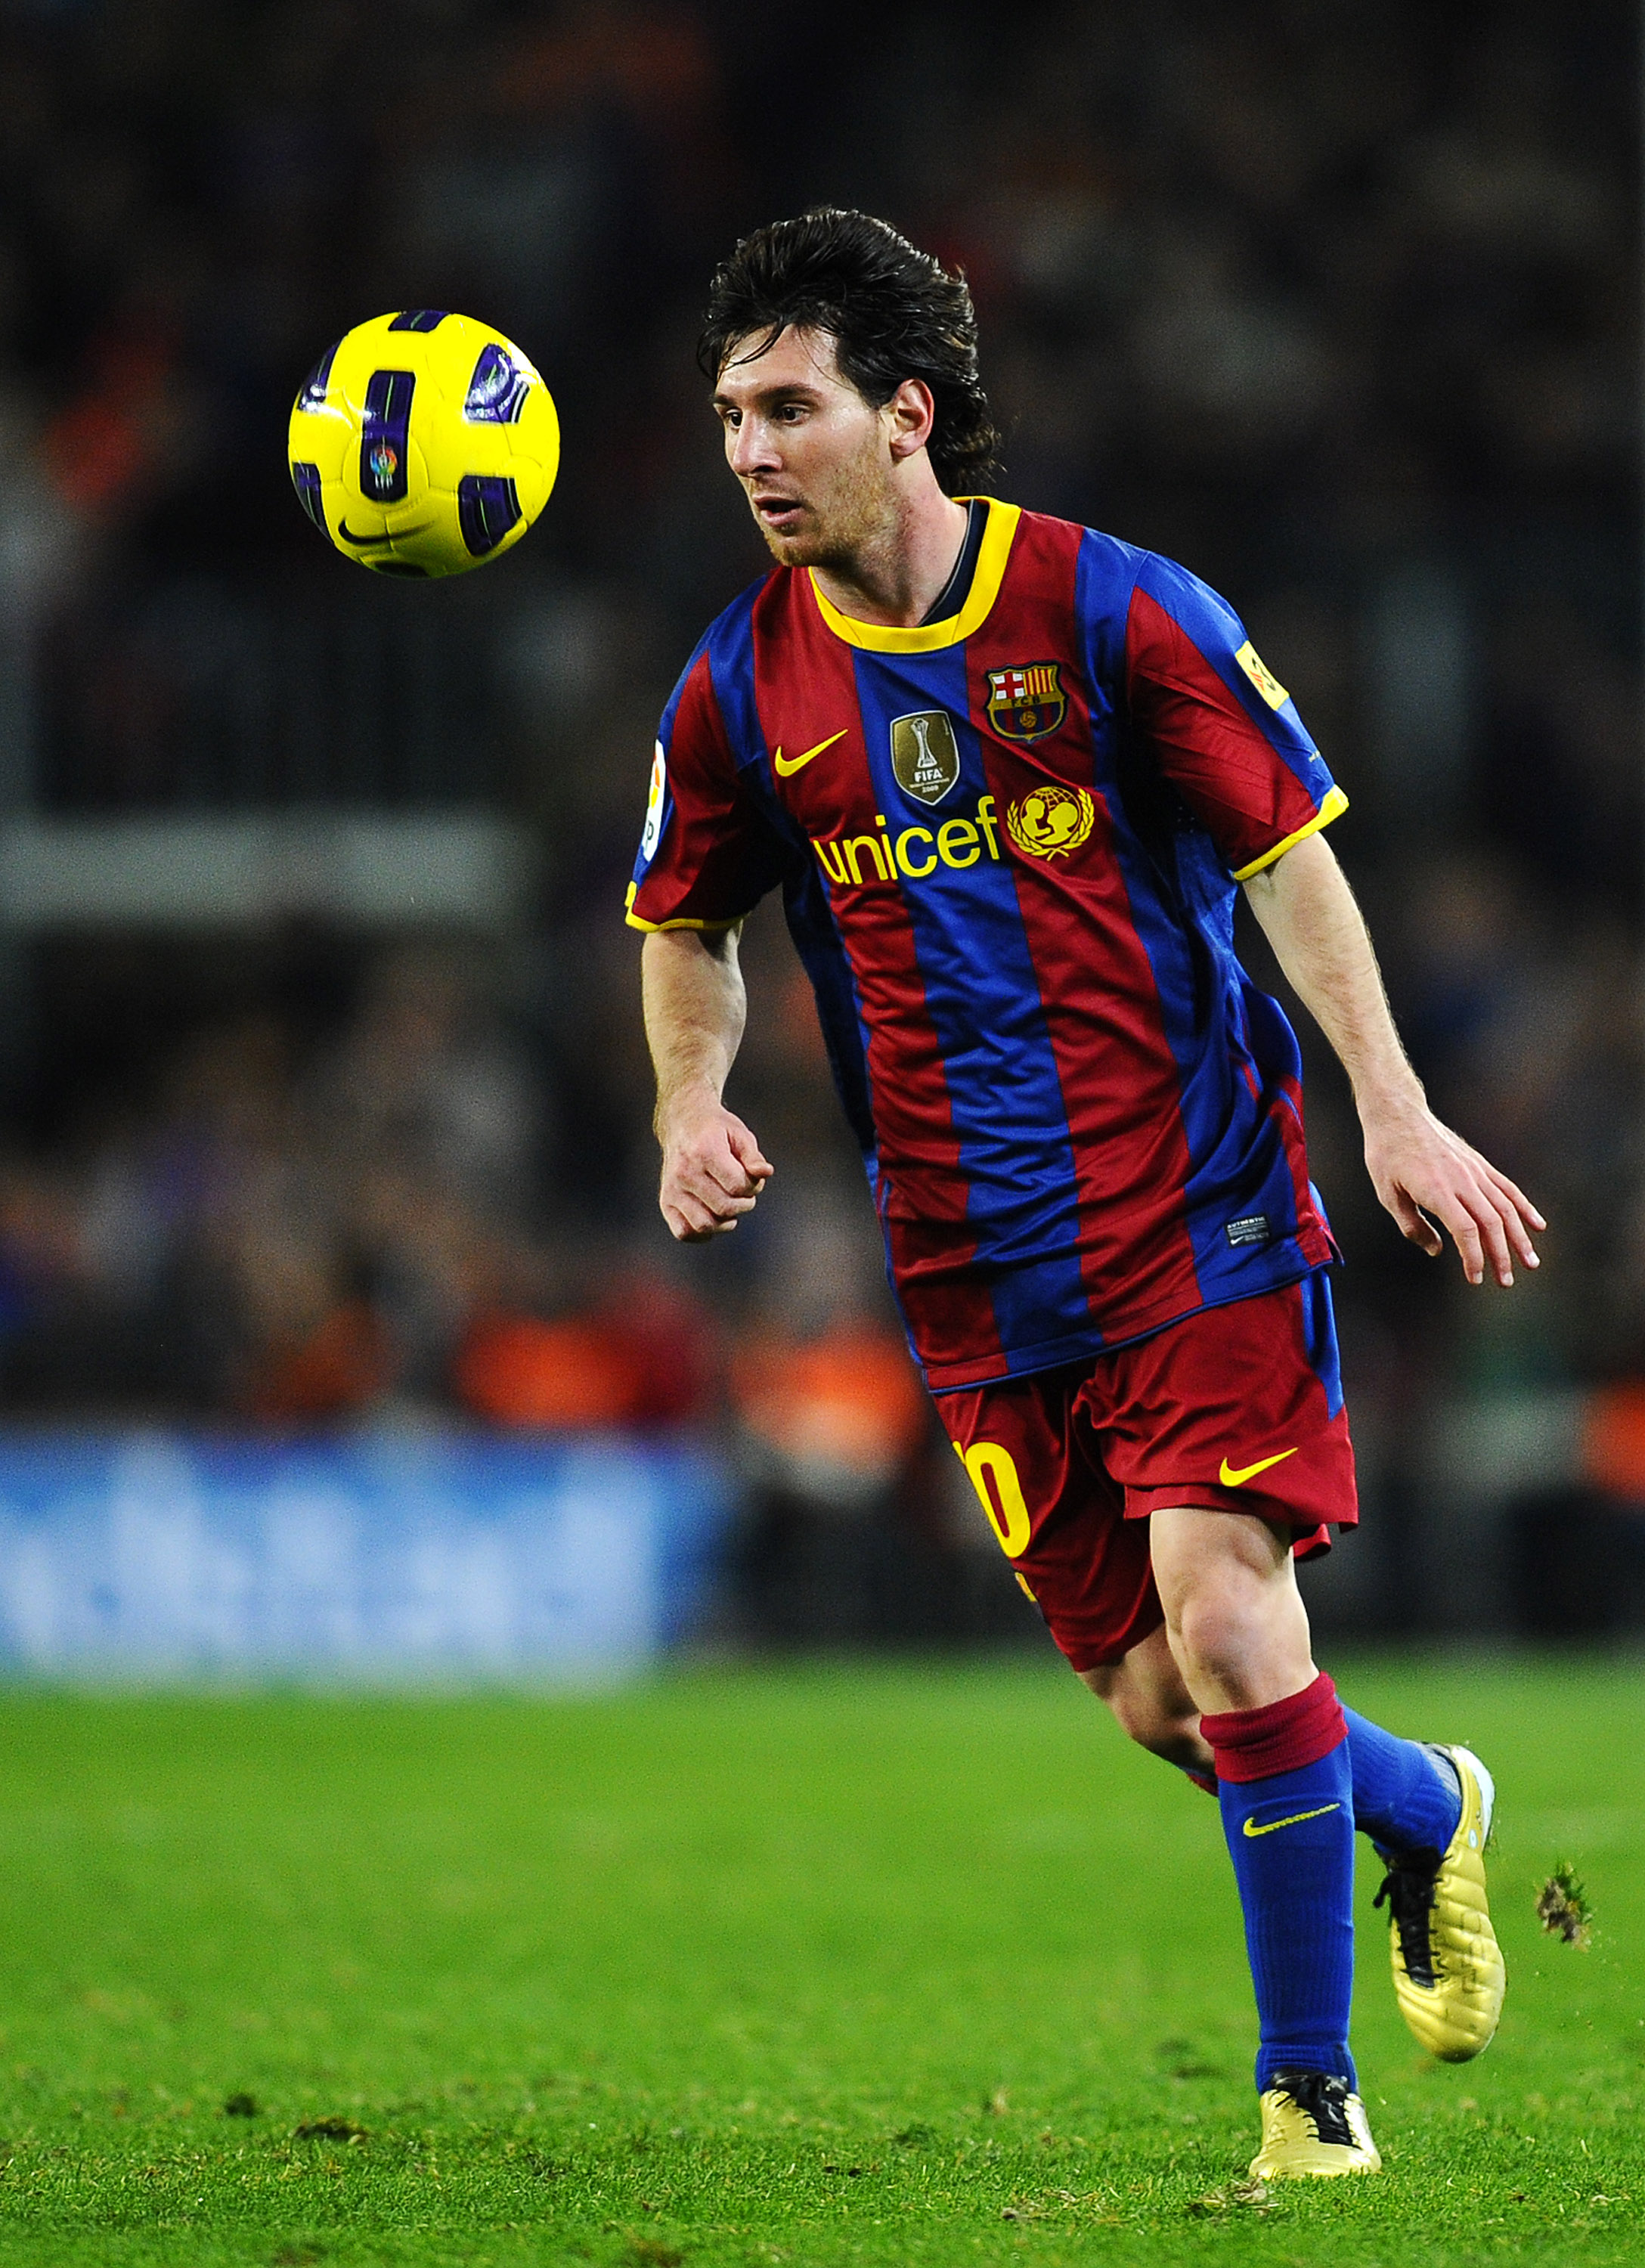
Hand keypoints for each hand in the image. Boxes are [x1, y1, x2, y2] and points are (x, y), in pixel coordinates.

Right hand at [657, 1093, 772, 1241]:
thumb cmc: (716, 1129)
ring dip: (726, 1222)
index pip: (738, 1186)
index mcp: (704, 1151)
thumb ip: (754, 1157)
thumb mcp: (740, 1134)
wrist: (683, 1121)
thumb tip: (765, 1173)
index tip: (753, 1178)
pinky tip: (713, 1219)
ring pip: (704, 1225)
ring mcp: (672, 1188)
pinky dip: (701, 1234)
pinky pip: (683, 1232)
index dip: (754, 1187)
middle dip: (744, 1204)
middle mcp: (684, 1172)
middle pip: (724, 1208)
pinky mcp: (666, 1201)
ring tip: (730, 1208)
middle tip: (745, 1193)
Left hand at [1362, 1094, 1543, 1286]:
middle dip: (1502, 1256)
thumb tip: (1438, 1250)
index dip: (1475, 1257)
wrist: (1398, 1114)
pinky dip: (1524, 1208)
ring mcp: (1474, 1170)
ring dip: (1520, 1237)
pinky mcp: (1479, 1164)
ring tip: (1531, 1263)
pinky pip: (1507, 1188)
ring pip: (1506, 1207)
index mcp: (1437, 1190)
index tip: (1476, 1278)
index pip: (1466, 1230)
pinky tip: (1537, 1226)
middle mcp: (1462, 1180)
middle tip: (1505, 1282)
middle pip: (1491, 1223)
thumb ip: (1413, 1226)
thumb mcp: (1388, 1195)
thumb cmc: (1387, 1156)